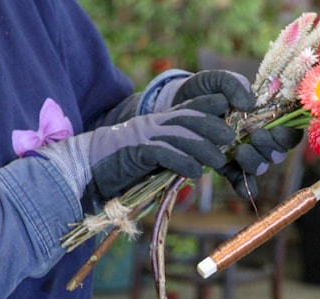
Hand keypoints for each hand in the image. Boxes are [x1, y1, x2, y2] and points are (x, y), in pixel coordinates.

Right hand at [85, 98, 235, 198]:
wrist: (88, 167)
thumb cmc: (122, 166)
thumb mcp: (153, 156)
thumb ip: (174, 152)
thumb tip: (201, 162)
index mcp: (159, 121)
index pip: (189, 107)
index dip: (210, 105)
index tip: (230, 109)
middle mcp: (154, 123)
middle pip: (190, 119)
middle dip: (214, 127)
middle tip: (231, 138)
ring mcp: (145, 136)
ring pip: (182, 136)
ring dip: (204, 149)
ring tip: (219, 161)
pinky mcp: (136, 152)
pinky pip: (164, 154)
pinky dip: (183, 163)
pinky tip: (194, 172)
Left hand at [165, 70, 304, 197]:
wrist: (179, 103)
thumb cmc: (207, 90)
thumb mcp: (219, 79)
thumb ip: (235, 84)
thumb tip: (250, 103)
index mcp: (266, 117)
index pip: (289, 131)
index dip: (288, 134)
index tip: (275, 129)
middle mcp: (260, 138)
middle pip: (278, 153)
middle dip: (271, 148)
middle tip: (256, 137)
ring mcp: (244, 154)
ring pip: (261, 166)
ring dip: (255, 163)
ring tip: (240, 152)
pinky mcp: (227, 166)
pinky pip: (241, 181)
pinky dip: (244, 187)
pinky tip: (243, 190)